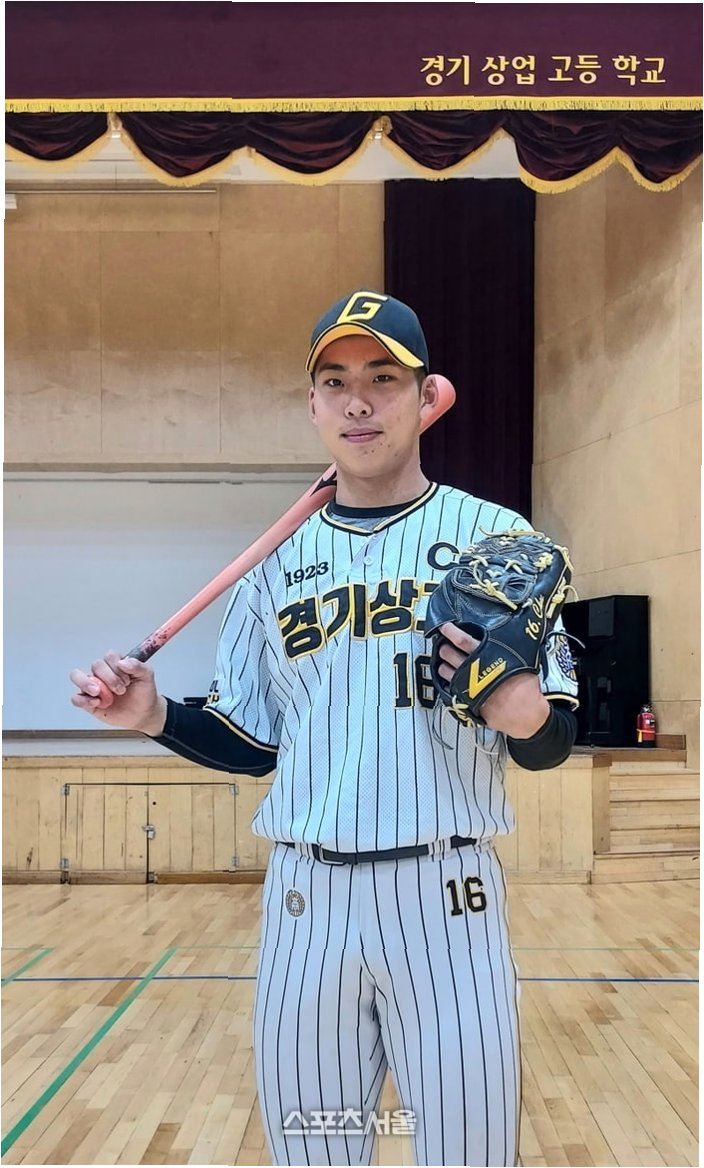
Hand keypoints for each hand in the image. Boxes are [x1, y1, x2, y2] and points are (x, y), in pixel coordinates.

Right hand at [69, 653, 166, 735]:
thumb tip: (122, 662)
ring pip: (76, 676)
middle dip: (108, 678)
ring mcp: (93, 686)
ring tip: (97, 692)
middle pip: (95, 665)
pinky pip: (76, 698)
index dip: (117, 667)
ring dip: (86, 683)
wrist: (143, 713)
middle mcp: (102, 673)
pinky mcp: (88, 701)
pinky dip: (83, 700)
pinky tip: (96, 703)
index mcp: (116, 663)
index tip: (128, 680)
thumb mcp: (147, 676)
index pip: (109, 656)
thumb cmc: (143, 692)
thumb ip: (138, 666)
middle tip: (121, 690)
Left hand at [437, 623, 550, 738]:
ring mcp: (466, 685)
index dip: (451, 631)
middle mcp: (473, 669)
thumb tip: (510, 631)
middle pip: (448, 653)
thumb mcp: (522, 659)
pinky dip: (447, 680)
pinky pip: (448, 686)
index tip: (445, 626)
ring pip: (444, 669)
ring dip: (443, 663)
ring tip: (447, 660)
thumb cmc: (524, 688)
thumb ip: (510, 645)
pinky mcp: (464, 698)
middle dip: (443, 646)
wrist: (523, 714)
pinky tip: (452, 677)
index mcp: (487, 656)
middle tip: (444, 642)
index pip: (462, 639)